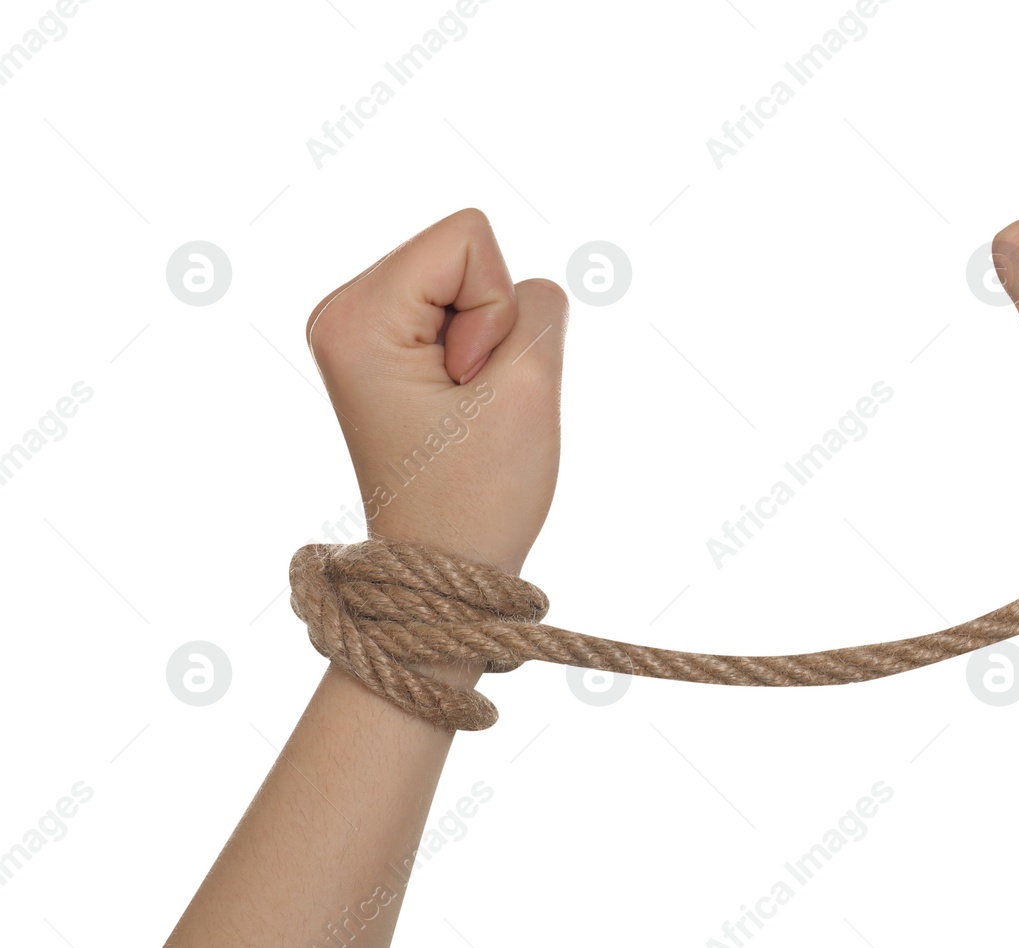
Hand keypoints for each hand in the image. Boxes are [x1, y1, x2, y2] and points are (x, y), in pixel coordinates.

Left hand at [305, 208, 566, 574]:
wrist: (443, 574)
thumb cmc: (480, 494)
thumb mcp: (530, 385)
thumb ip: (541, 303)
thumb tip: (522, 289)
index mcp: (355, 315)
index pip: (468, 237)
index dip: (496, 308)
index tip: (468, 384)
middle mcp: (340, 311)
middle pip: (463, 253)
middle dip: (490, 323)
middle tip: (466, 404)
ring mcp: (357, 330)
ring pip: (469, 282)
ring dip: (487, 344)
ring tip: (463, 411)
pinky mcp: (382, 349)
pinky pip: (461, 310)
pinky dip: (478, 355)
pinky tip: (458, 409)